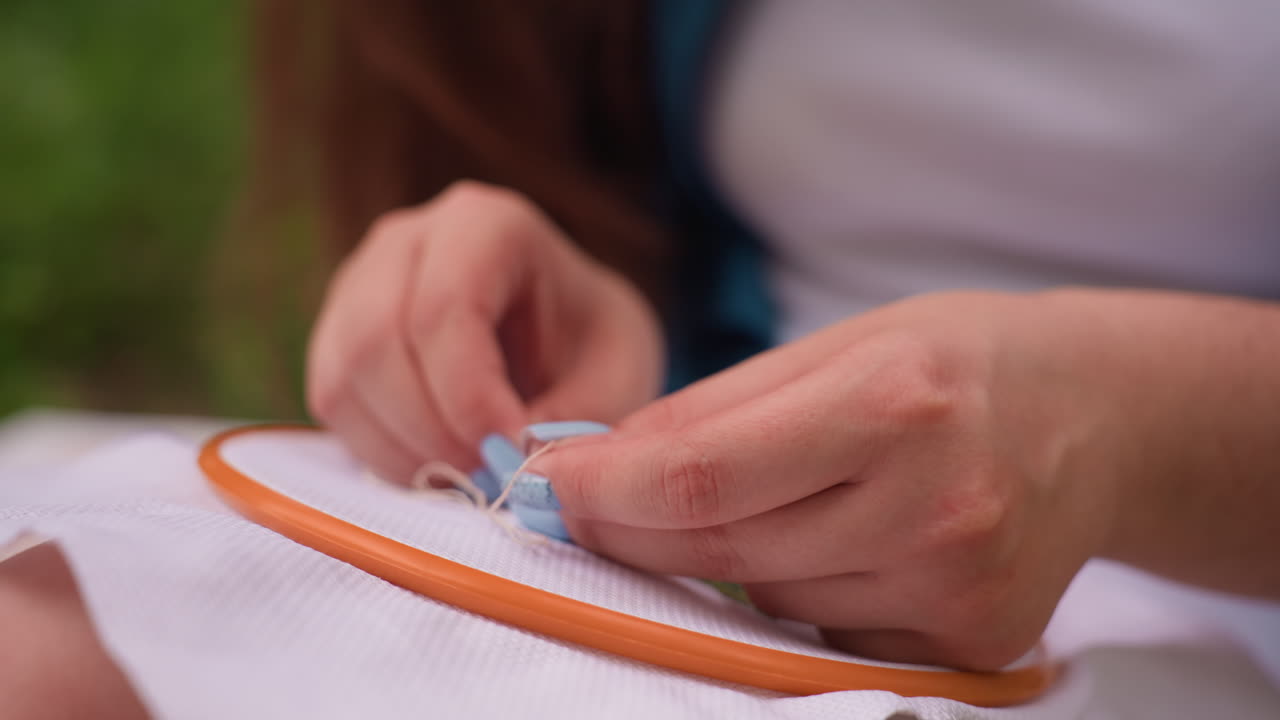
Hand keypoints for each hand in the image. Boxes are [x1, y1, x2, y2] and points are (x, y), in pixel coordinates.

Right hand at [307, 181, 663, 482]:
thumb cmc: (594, 347)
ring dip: (403, 448)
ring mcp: (360, 283)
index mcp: (485, 224)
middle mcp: (406, 240)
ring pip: (343, 377)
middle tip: (487, 478)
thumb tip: (509, 465)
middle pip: (376, 341)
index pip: (443, 308)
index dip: (468, 397)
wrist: (568, 338)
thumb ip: (568, 422)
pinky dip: (381, 452)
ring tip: (469, 478)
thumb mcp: (615, 378)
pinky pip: (333, 401)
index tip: (510, 455)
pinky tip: (438, 467)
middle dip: (431, 430)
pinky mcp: (338, 335)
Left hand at [522, 291, 1120, 669]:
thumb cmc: (955, 362)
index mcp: (896, 407)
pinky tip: (832, 541)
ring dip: (724, 560)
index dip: (606, 490)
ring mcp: (957, 590)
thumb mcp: (839, 344)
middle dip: (635, 529)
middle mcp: (934, 510)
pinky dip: (796, 593)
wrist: (1097, 418)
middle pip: (724, 549)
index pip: (704, 477)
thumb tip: (600, 462)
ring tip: (762, 499)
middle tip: (584, 503)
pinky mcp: (973, 642)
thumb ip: (716, 407)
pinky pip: (827, 633)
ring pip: (768, 599)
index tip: (547, 486)